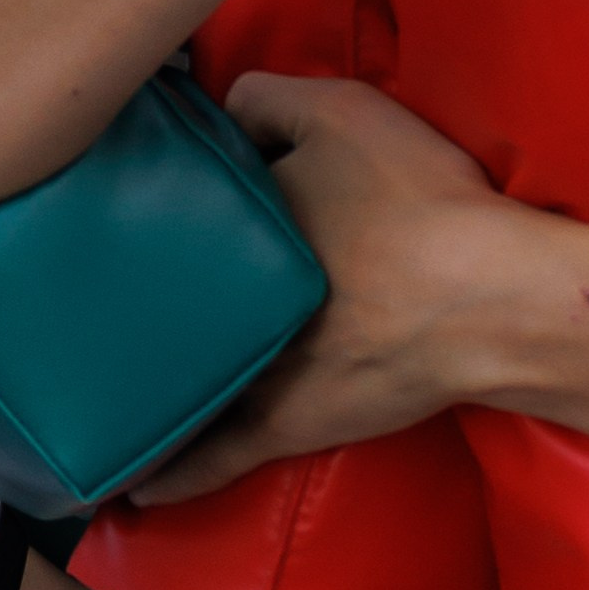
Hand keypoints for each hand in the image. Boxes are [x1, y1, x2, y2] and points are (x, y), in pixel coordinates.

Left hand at [131, 74, 519, 500]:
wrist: (488, 297)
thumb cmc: (415, 201)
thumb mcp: (339, 111)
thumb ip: (266, 99)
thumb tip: (217, 113)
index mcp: (231, 226)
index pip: (177, 210)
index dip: (166, 203)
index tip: (136, 206)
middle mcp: (225, 303)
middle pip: (166, 298)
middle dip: (138, 294)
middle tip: (106, 292)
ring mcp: (250, 370)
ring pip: (179, 378)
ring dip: (145, 381)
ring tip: (100, 385)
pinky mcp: (285, 425)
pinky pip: (215, 457)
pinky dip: (175, 471)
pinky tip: (135, 490)